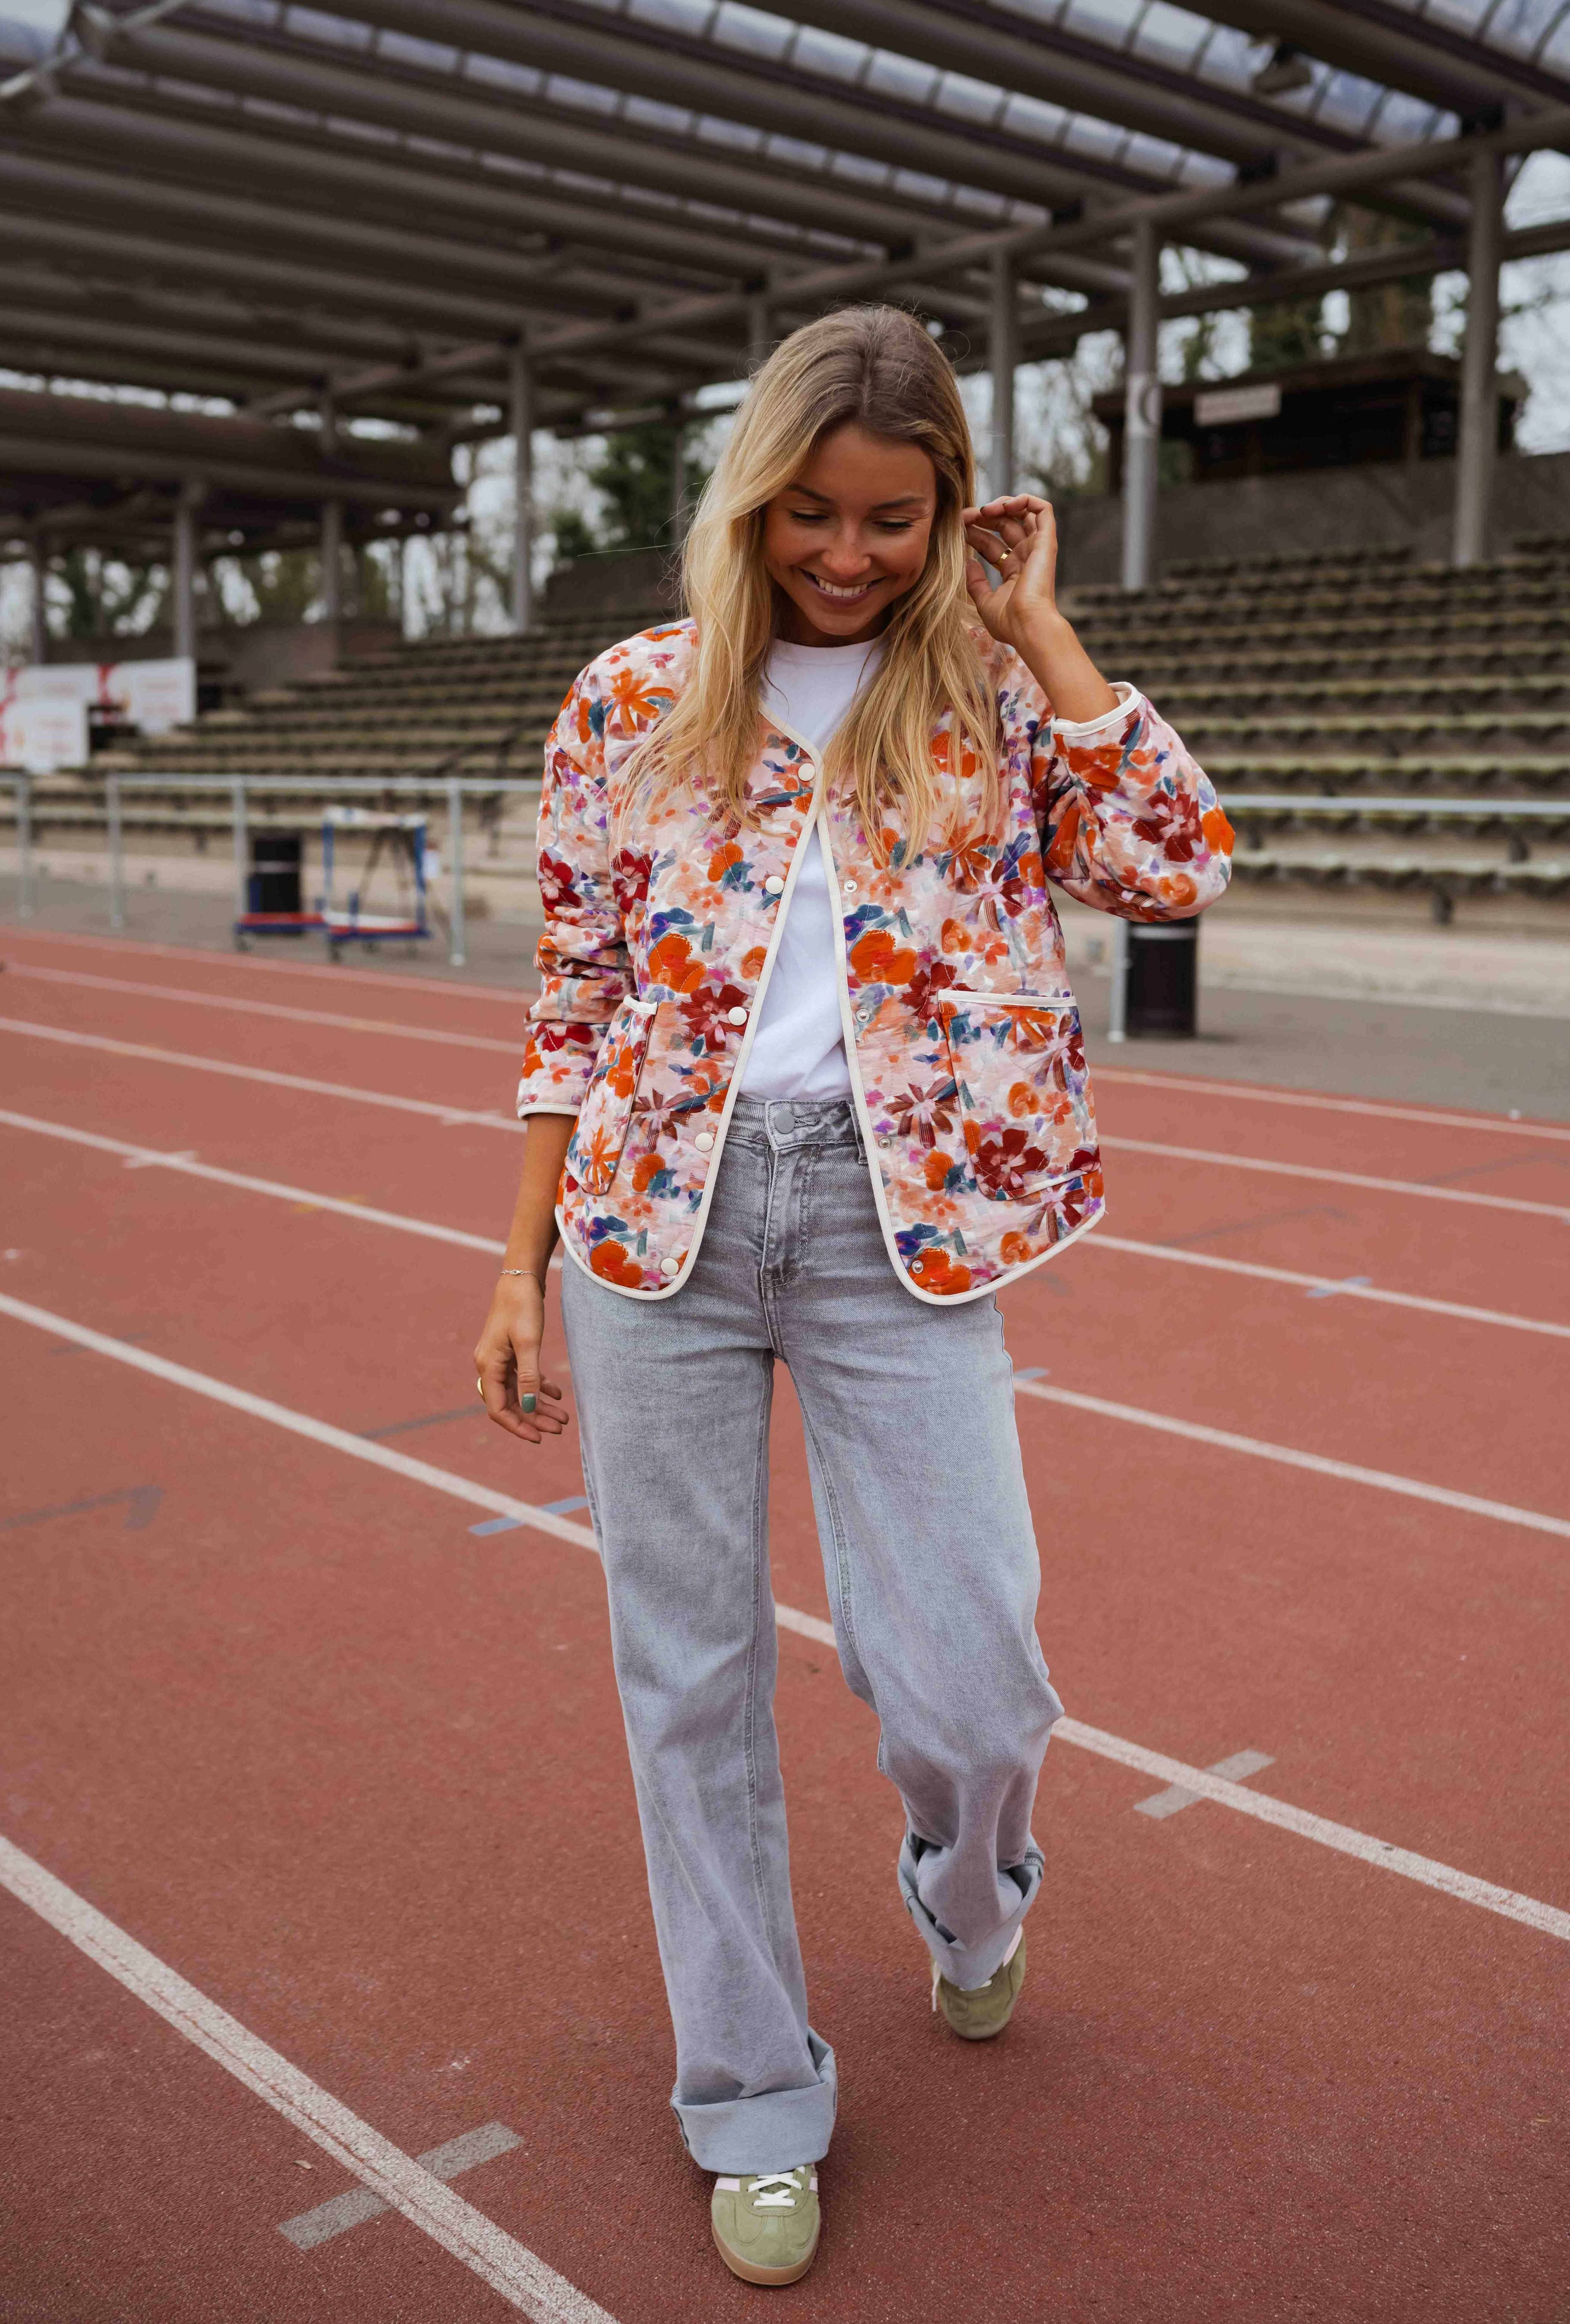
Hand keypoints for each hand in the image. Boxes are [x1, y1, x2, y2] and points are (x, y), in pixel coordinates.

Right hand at [473, 1274, 568, 1443]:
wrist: (521, 1279)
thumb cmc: (523, 1307)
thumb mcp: (529, 1343)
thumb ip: (530, 1376)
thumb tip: (530, 1407)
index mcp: (488, 1366)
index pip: (498, 1409)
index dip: (518, 1426)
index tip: (540, 1438)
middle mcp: (489, 1366)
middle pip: (510, 1403)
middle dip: (534, 1419)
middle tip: (560, 1429)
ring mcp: (499, 1359)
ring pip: (519, 1392)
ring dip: (539, 1406)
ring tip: (563, 1418)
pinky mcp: (510, 1352)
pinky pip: (523, 1378)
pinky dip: (539, 1387)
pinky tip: (558, 1395)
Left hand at [963, 491, 1116, 723]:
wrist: (1029, 626)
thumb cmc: (1010, 622)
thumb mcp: (985, 602)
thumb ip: (975, 583)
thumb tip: (967, 563)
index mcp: (1014, 571)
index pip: (992, 544)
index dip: (975, 533)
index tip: (958, 528)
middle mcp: (1026, 557)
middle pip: (1005, 526)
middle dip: (983, 517)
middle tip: (965, 516)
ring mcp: (1037, 548)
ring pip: (1024, 513)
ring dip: (1002, 504)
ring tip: (984, 509)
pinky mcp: (1046, 541)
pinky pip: (1042, 509)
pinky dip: (1024, 500)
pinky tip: (1004, 506)